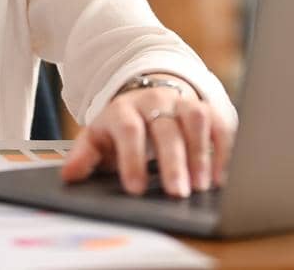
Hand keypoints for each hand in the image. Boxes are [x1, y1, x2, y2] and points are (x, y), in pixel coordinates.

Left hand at [60, 84, 234, 197]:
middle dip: (172, 163)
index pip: (129, 130)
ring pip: (195, 119)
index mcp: (124, 109)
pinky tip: (221, 176)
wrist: (147, 99)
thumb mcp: (98, 138)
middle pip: (165, 128)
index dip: (132, 158)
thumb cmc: (121, 129)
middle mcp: (155, 101)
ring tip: (202, 186)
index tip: (136, 189)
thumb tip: (69, 176)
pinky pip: (219, 123)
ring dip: (201, 154)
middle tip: (177, 194)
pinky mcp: (207, 108)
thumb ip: (85, 156)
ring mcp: (182, 101)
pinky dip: (223, 149)